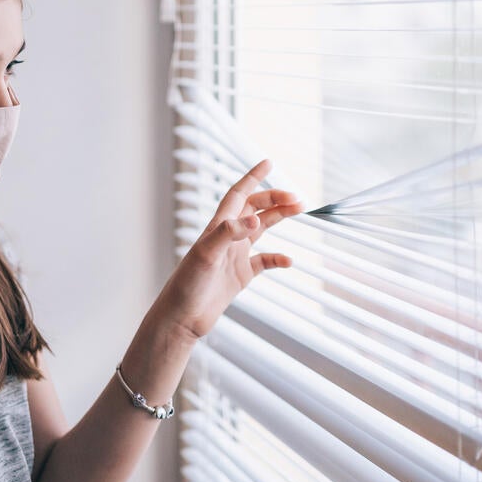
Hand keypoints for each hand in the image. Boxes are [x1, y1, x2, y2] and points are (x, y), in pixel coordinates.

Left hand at [154, 159, 302, 340]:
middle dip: (275, 198)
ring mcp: (235, 256)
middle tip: (297, 198)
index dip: (252, 177)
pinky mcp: (240, 275)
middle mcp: (227, 237)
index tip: (268, 162)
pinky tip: (288, 261)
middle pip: (254, 208)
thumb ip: (229, 234)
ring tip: (299, 210)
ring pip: (261, 229)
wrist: (182, 318)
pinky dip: (277, 258)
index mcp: (217, 227)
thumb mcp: (206, 255)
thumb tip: (256, 219)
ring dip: (279, 218)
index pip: (238, 194)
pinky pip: (263, 261)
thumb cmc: (187, 286)